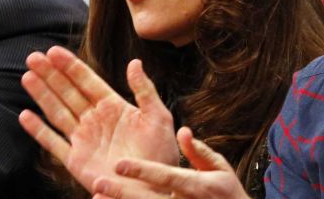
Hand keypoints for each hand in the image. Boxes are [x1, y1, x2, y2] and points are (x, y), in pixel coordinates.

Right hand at [18, 46, 178, 191]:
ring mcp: (84, 139)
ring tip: (27, 76)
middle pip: (68, 92)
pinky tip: (25, 116)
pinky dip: (38, 130)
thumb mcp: (158, 117)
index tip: (53, 51)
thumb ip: (144, 90)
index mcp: (114, 107)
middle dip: (50, 75)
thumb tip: (135, 62)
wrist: (155, 186)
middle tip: (33, 57)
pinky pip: (53, 143)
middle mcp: (95, 120)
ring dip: (42, 95)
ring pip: (57, 112)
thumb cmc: (161, 152)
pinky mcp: (76, 161)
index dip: (70, 66)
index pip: (88, 81)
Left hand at [92, 127, 249, 198]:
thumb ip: (199, 152)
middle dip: (121, 192)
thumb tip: (183, 131)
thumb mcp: (220, 169)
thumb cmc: (227, 193)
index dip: (142, 170)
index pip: (165, 177)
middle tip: (98, 182)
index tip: (120, 163)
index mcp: (196, 186)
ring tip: (96, 196)